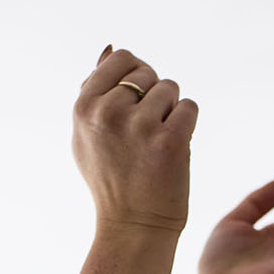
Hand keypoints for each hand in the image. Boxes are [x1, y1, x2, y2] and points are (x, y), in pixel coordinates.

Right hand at [73, 46, 198, 235]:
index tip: (136, 101)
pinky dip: (187, 125)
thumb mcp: (87, 135)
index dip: (136, 75)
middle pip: (148, 73)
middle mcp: (108, 113)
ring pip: (171, 88)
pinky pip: (189, 107)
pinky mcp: (170, 141)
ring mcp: (139, 126)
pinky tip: (174, 147)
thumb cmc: (111, 178)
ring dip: (171, 111)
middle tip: (145, 131)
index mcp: (84, 107)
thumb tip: (110, 48)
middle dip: (153, 96)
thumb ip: (94, 90)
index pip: (121, 58)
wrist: (133, 225)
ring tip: (157, 141)